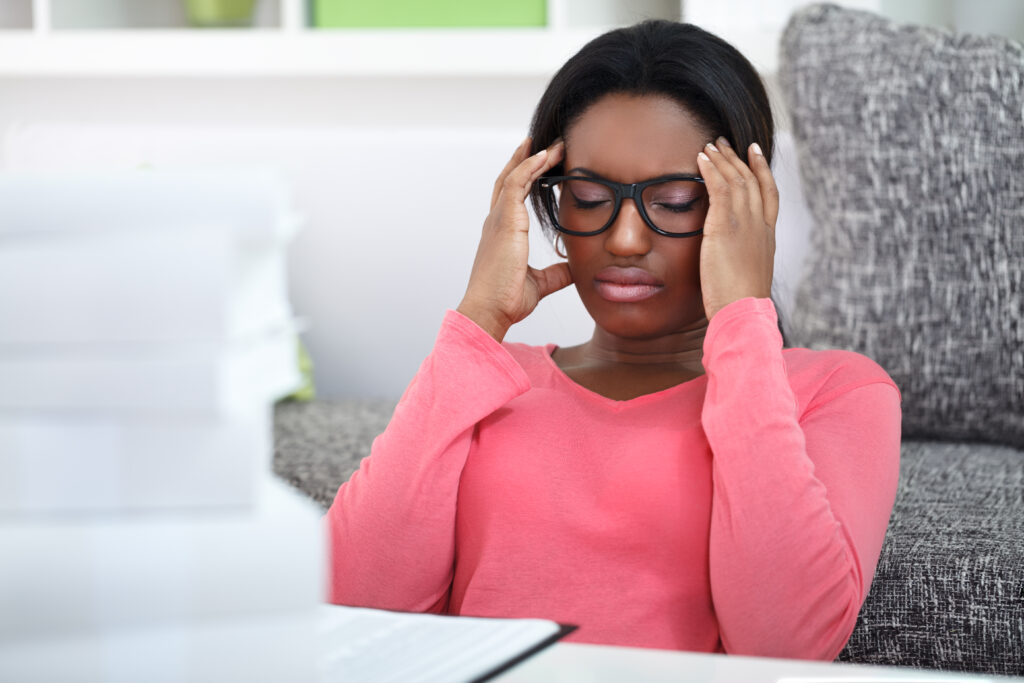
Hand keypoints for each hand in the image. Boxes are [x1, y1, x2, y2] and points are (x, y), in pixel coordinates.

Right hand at [457, 137, 571, 341]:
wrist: (491, 310)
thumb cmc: (507, 300)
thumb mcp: (541, 283)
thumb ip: (556, 272)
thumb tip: (573, 268)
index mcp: (502, 234)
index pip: (513, 197)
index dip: (526, 177)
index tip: (542, 162)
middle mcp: (496, 222)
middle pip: (509, 180)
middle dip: (527, 160)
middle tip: (547, 144)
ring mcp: (498, 219)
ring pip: (514, 176)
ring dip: (533, 158)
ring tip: (554, 144)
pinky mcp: (505, 220)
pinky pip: (517, 183)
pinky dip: (530, 166)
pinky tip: (545, 155)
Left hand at [695, 137, 778, 321]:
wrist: (742, 311)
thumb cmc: (740, 303)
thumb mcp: (746, 275)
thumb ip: (741, 258)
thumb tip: (730, 257)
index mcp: (767, 237)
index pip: (769, 193)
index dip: (762, 169)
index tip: (755, 151)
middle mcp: (760, 225)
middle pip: (753, 180)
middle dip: (738, 158)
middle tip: (725, 141)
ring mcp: (745, 223)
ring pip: (737, 180)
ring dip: (722, 159)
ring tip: (710, 145)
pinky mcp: (725, 226)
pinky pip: (720, 188)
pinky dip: (711, 170)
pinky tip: (701, 159)